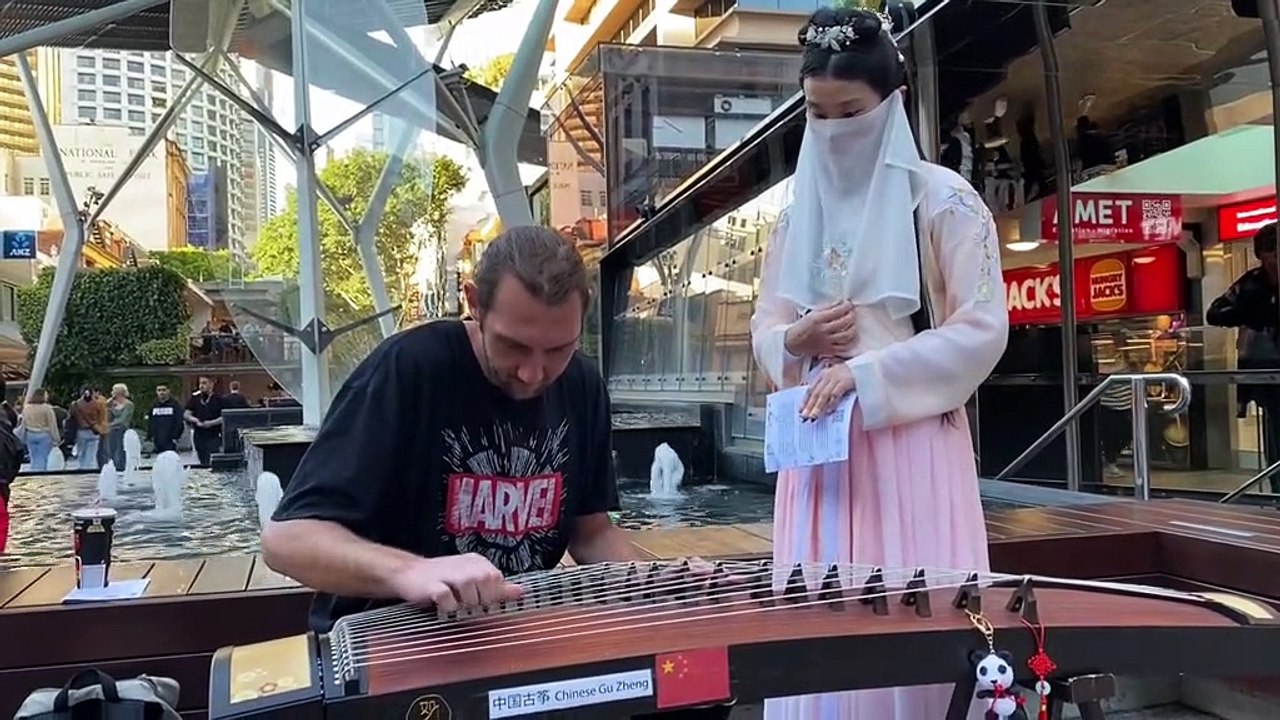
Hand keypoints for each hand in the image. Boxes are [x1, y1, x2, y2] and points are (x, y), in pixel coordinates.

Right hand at [390, 553, 522, 612]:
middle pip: (487, 581)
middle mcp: (464, 564)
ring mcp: (447, 573)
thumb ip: (495, 586)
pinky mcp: (431, 585)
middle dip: (482, 599)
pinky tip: (444, 606)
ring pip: (470, 588)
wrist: (408, 573)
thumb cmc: (442, 579)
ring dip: (466, 603)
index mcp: (476, 562)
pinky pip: (447, 597)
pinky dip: (449, 606)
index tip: (485, 603)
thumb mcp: (471, 579)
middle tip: (470, 604)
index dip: (494, 594)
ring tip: (457, 604)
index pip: (497, 578)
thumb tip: (520, 592)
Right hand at [784, 301, 856, 357]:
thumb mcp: (812, 313)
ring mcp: (827, 342)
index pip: (838, 310)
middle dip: (852, 314)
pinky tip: (849, 336)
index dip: (847, 305)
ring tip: (852, 323)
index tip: (848, 303)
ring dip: (853, 327)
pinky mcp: (828, 350)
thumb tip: (840, 303)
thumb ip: (827, 308)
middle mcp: (823, 331)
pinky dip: (850, 341)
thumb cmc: (802, 326)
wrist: (793, 343)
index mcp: (818, 319)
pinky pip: (844, 347)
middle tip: (851, 312)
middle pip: (845, 322)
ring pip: (847, 335)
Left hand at [801, 362, 854, 419]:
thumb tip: (822, 403)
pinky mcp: (845, 381)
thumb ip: (828, 387)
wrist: (868, 365)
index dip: (805, 400)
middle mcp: (828, 375)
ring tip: (813, 417)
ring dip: (818, 407)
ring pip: (823, 394)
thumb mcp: (837, 378)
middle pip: (815, 393)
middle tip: (804, 417)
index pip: (811, 388)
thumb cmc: (853, 374)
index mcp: (824, 374)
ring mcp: (837, 377)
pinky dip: (832, 403)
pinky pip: (836, 394)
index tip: (800, 410)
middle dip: (809, 406)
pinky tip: (829, 411)